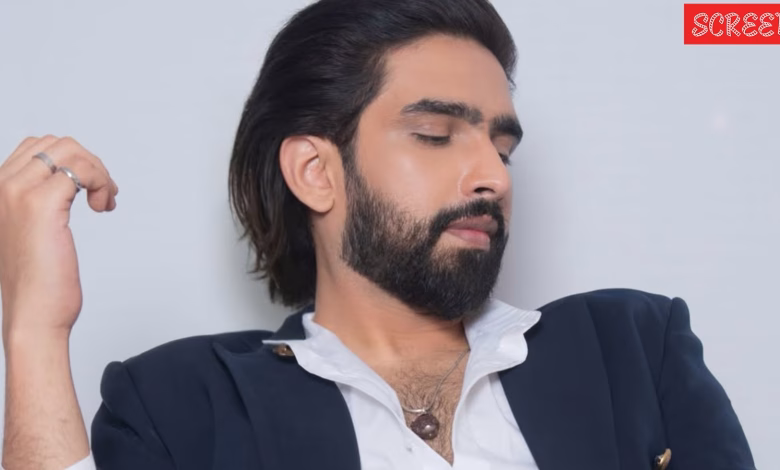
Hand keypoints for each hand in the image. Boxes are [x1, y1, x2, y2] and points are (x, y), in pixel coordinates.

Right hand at [0, 136, 117, 344]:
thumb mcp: (30, 231)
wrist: (32, 315)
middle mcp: (0, 187)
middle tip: (103, 195)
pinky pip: (81, 171)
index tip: (91, 190)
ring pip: (70, 152)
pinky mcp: (41, 205)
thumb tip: (68, 182)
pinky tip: (103, 207)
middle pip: (55, 144)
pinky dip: (101, 182)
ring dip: (98, 172)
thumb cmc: (36, 282)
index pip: (36, 148)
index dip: (72, 162)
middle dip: (89, 164)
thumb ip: (37, 202)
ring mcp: (17, 193)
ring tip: (104, 201)